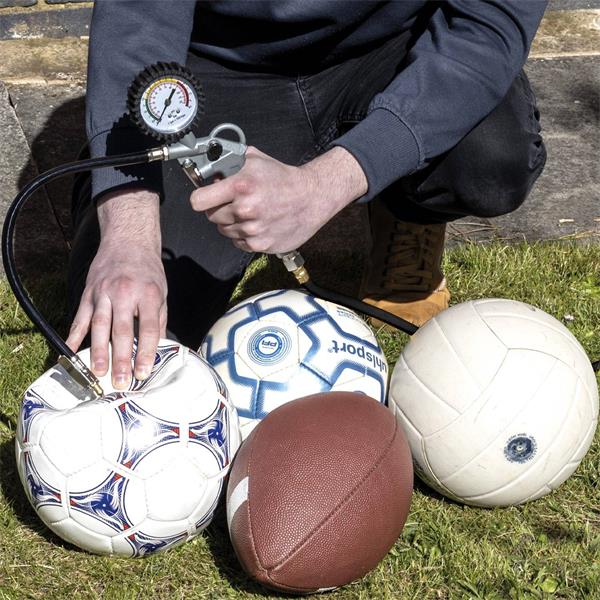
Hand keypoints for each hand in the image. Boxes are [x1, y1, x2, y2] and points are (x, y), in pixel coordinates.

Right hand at [66, 189, 165, 389]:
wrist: (128, 241)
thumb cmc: (148, 271)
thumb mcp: (162, 293)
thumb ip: (159, 321)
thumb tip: (159, 349)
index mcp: (149, 294)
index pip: (148, 328)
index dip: (146, 352)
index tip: (143, 372)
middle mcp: (124, 293)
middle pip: (121, 331)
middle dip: (121, 358)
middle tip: (120, 381)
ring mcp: (103, 293)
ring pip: (98, 326)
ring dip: (97, 351)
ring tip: (97, 372)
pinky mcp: (88, 292)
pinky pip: (80, 317)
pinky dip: (74, 335)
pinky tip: (69, 351)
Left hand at [189, 146, 367, 253]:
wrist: (311, 198)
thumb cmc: (283, 178)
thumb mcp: (255, 159)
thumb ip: (229, 162)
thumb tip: (210, 167)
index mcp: (241, 186)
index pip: (199, 201)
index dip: (200, 198)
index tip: (205, 197)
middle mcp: (245, 210)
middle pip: (211, 216)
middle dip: (219, 208)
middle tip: (234, 202)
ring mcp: (252, 230)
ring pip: (224, 230)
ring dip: (232, 222)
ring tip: (250, 212)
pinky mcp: (260, 244)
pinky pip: (238, 242)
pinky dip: (244, 234)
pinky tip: (258, 223)